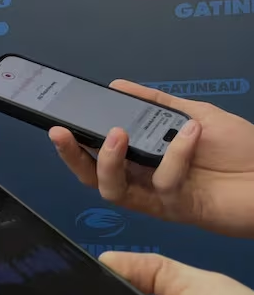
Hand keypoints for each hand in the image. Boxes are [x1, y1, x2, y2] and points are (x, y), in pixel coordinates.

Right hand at [50, 79, 253, 238]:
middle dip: (72, 156)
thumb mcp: (196, 115)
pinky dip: (175, 154)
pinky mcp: (177, 209)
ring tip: (118, 133)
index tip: (59, 122)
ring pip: (113, 189)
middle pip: (93, 176)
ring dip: (110, 160)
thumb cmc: (244, 150)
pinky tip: (191, 133)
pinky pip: (162, 182)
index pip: (98, 154)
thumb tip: (117, 86)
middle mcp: (144, 180)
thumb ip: (156, 104)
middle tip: (61, 133)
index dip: (75, 142)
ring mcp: (158, 197)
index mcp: (144, 159)